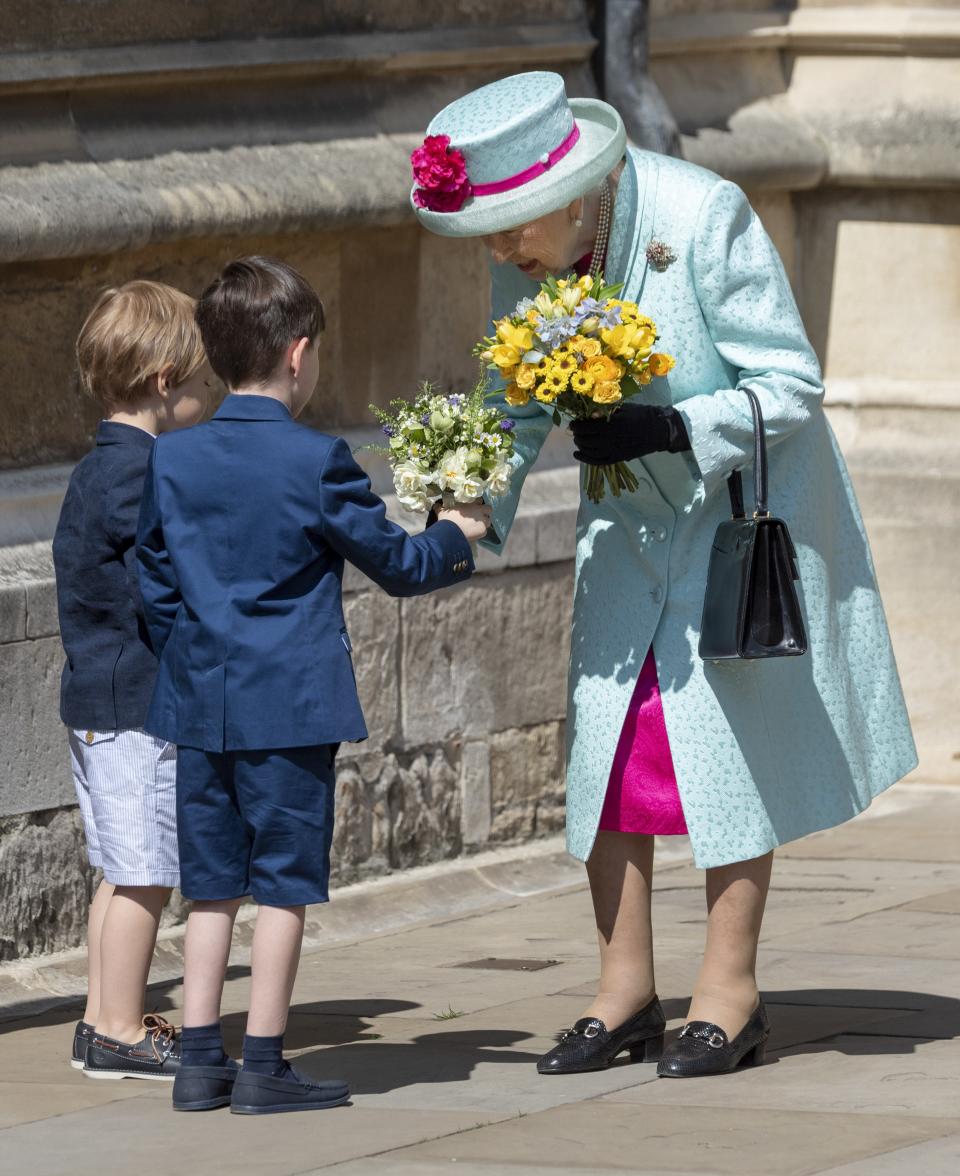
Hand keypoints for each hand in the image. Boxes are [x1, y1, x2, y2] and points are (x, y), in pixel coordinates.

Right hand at [437, 501, 491, 541]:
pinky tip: (474, 533)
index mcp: (473, 504)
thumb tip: (435, 505)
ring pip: (487, 521)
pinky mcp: (483, 531)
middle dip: (484, 512)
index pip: (480, 500)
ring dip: (483, 522)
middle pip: (488, 510)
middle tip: (477, 516)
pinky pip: (484, 531)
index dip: (477, 503)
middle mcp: (480, 512)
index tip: (474, 506)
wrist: (450, 532)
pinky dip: (480, 532)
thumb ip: (440, 506)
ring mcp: (483, 522)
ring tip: (475, 526)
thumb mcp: (442, 510)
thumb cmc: (447, 518)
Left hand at [571, 403, 689, 464]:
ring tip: (577, 440)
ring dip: (580, 445)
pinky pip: (598, 461)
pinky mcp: (618, 458)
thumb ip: (606, 411)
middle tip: (575, 431)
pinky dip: (585, 459)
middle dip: (577, 435)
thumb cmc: (642, 415)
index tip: (573, 422)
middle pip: (585, 439)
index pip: (587, 427)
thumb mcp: (624, 408)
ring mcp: (614, 450)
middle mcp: (611, 439)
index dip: (577, 425)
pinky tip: (577, 455)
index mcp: (612, 424)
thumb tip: (590, 413)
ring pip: (590, 450)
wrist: (659, 430)